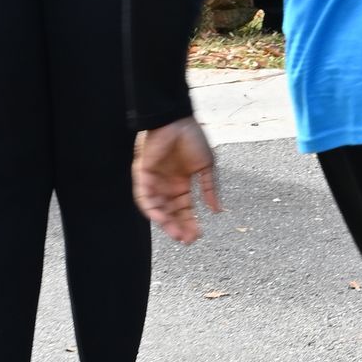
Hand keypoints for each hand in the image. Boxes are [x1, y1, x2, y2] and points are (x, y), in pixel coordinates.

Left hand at [133, 119, 220, 244]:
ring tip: (176, 234)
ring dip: (166, 223)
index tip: (198, 236)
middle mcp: (167, 186)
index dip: (191, 223)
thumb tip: (218, 211)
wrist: (177, 120)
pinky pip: (144, 197)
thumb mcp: (207, 167)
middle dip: (179, 227)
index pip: (185, 210)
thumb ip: (209, 189)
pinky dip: (152, 209)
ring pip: (157, 209)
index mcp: (182, 184)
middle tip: (187, 241)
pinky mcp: (143, 175)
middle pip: (172, 213)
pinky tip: (162, 219)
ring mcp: (154, 181)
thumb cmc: (193, 138)